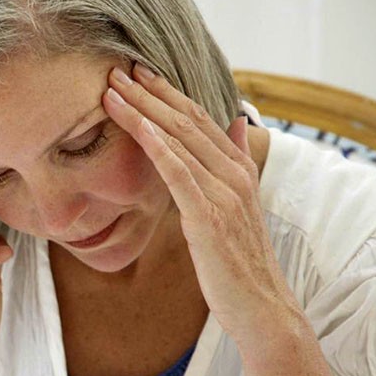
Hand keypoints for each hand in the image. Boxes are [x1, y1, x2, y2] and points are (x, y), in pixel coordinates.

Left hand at [102, 62, 299, 341]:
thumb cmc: (240, 261)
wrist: (261, 307)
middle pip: (185, 121)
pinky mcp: (208, 216)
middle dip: (149, 92)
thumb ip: (236, 161)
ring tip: (113, 89)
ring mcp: (223, 193)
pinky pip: (179, 172)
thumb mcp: (239, 205)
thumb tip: (238, 122)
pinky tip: (138, 125)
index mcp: (238, 169)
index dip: (167, 93)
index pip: (198, 119)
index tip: (138, 72)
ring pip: (179, 139)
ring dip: (144, 110)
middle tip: (118, 68)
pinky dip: (158, 145)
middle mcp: (233, 173)